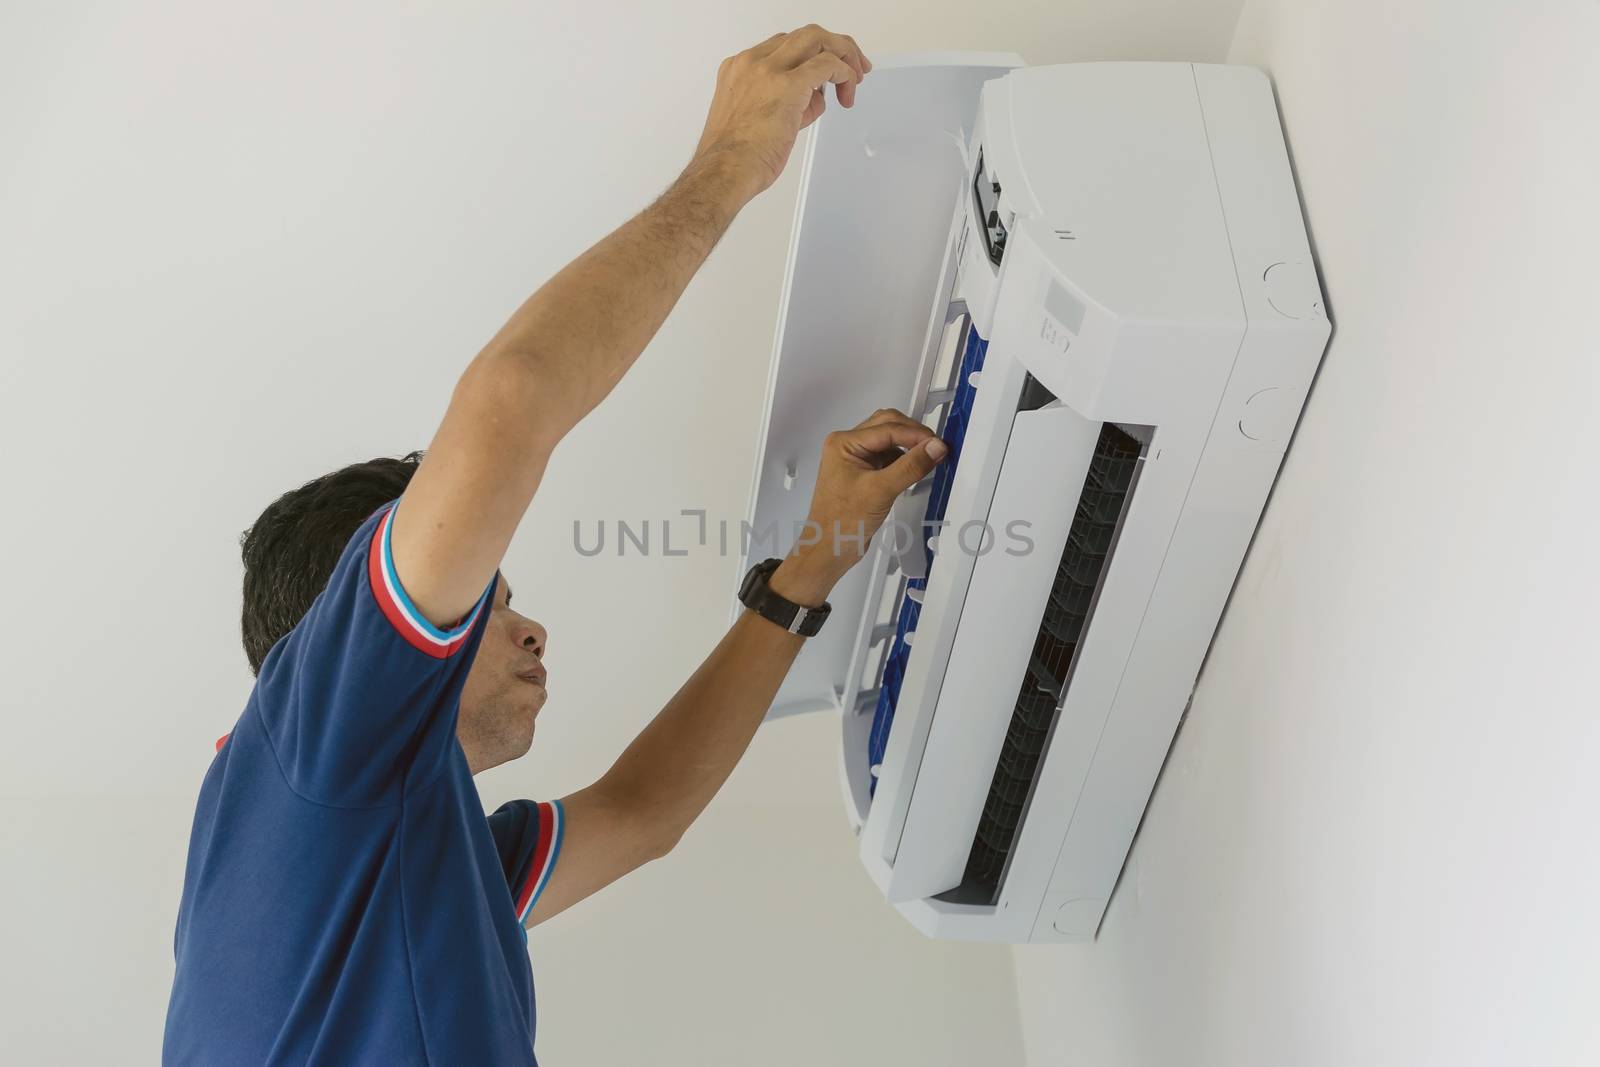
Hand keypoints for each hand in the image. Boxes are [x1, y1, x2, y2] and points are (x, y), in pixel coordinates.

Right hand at [692, 25, 870, 202]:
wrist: (723, 172)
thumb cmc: (734, 159)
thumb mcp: (755, 122)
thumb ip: (784, 104)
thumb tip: (812, 101)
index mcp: (738, 69)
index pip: (784, 46)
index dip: (810, 58)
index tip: (826, 74)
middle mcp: (751, 62)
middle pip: (804, 36)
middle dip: (835, 48)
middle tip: (853, 67)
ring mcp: (769, 70)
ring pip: (817, 39)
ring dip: (843, 55)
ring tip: (856, 78)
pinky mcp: (788, 85)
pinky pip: (827, 64)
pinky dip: (845, 73)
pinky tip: (848, 89)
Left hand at [771, 409, 947, 605]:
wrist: (830, 548)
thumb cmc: (841, 523)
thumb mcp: (880, 490)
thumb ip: (910, 466)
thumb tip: (933, 447)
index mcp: (843, 443)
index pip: (888, 428)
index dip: (916, 435)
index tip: (938, 445)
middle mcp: (848, 447)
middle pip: (888, 425)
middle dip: (913, 434)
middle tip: (935, 447)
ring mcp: (856, 460)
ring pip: (890, 440)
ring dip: (909, 446)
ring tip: (929, 458)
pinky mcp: (865, 474)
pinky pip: (889, 457)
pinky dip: (905, 460)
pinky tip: (916, 469)